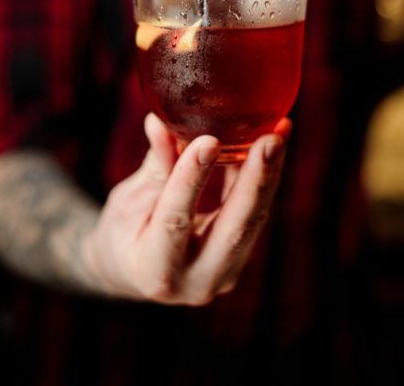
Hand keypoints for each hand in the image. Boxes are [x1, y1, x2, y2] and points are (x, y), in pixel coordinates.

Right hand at [82, 113, 289, 304]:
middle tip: (270, 140)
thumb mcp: (129, 201)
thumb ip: (154, 166)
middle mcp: (195, 282)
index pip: (176, 221)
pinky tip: (275, 145)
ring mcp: (222, 276)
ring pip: (253, 222)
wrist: (133, 270)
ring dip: (269, 175)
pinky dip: (265, 180)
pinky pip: (256, 216)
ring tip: (279, 133)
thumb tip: (160, 121)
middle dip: (254, 182)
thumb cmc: (123, 232)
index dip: (192, 180)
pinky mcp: (239, 261)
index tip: (209, 140)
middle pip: (233, 229)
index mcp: (154, 271)